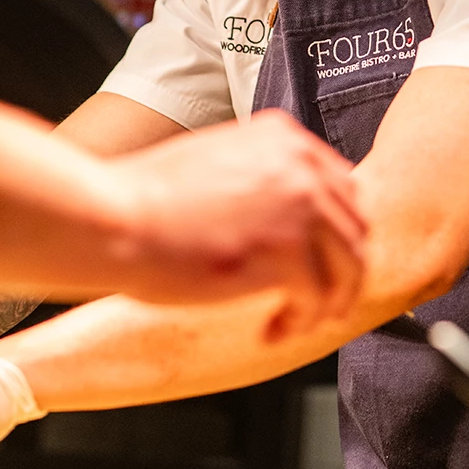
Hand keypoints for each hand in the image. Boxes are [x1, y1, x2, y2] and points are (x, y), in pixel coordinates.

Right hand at [117, 111, 367, 340]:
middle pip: (355, 228)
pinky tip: (272, 330)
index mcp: (284, 137)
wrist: (113, 218)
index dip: (336, 233)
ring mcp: (299, 208)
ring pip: (348, 267)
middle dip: (340, 271)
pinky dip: (299, 322)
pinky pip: (317, 300)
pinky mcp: (288, 253)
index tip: (323, 260)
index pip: (342, 188)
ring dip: (326, 301)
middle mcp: (301, 166)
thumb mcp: (216, 161)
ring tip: (298, 320)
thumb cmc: (145, 199)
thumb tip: (286, 215)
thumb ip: (261, 176)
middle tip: (318, 300)